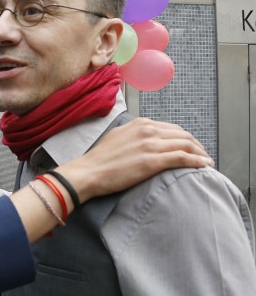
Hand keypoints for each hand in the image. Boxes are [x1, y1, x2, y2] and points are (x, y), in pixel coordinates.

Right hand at [57, 118, 212, 202]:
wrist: (89, 171)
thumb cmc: (99, 159)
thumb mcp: (117, 137)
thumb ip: (134, 134)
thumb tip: (145, 139)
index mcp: (139, 123)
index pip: (171, 128)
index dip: (184, 137)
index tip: (190, 146)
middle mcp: (147, 130)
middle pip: (182, 134)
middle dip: (197, 144)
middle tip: (202, 155)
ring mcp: (151, 145)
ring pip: (186, 144)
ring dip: (200, 153)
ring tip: (206, 161)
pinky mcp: (153, 161)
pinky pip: (183, 158)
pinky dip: (197, 161)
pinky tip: (204, 165)